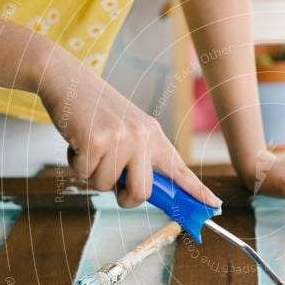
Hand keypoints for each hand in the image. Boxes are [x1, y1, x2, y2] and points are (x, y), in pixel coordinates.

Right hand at [38, 48, 220, 208]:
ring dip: (92, 173)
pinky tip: (78, 140)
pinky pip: (84, 173)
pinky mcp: (96, 141)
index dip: (198, 190)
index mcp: (154, 136)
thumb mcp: (129, 129)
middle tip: (115, 185)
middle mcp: (143, 137)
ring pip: (106, 185)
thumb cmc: (97, 111)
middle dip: (125, 198)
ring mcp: (120, 139)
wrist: (69, 80)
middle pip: (142, 192)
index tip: (215, 205)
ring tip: (91, 146)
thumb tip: (142, 194)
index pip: (180, 169)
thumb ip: (139, 159)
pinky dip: (75, 162)